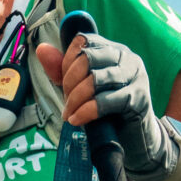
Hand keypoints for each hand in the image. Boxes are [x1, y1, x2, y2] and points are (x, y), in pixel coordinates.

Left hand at [36, 34, 180, 180]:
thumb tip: (41, 49)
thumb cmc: (109, 112)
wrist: (135, 140)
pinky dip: (86, 111)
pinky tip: (77, 120)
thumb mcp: (81, 88)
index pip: (83, 41)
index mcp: (113, 50)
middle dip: (70, 81)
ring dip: (76, 98)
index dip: (67, 61)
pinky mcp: (138, 99)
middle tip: (66, 101)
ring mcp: (135, 77)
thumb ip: (62, 69)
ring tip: (69, 114)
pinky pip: (106, 101)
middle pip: (88, 58)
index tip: (63, 84)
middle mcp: (127, 58)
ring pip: (96, 79)